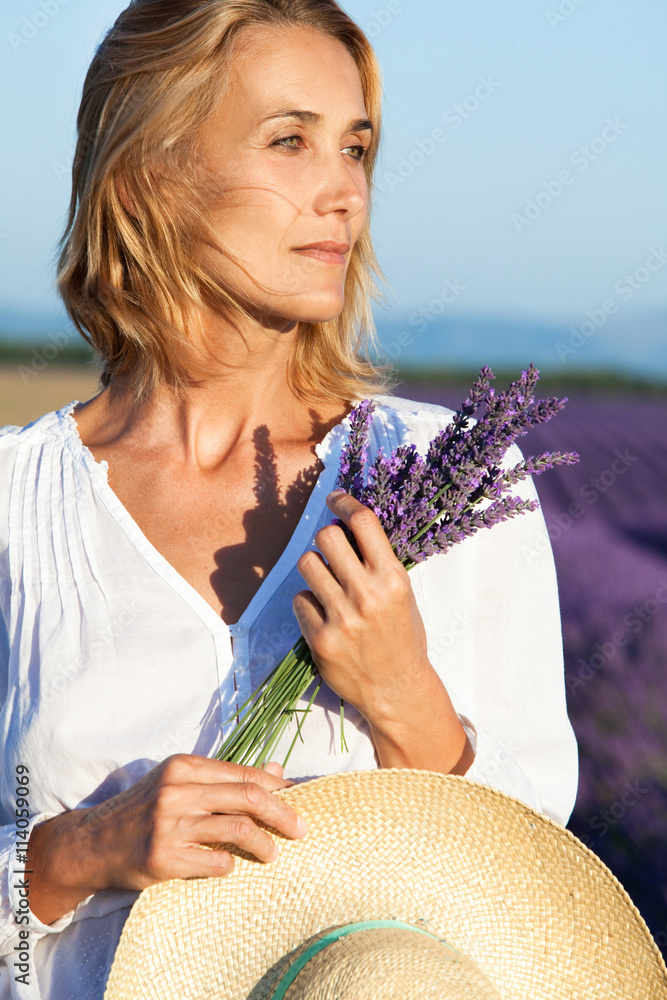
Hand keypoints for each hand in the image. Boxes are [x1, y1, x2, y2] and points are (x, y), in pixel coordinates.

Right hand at [28, 756, 306, 924]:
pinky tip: (231, 866)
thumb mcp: (180, 782)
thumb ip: (225, 777)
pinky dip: (229, 865)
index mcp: (184, 767)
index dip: (277, 788)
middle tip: (302, 830)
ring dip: (264, 845)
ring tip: (273, 854)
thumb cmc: (144, 809)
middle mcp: (177, 791)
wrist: (94, 843)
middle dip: (283, 814)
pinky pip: (214, 862)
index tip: (298, 800)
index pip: (245, 774)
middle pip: (248, 797)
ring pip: (237, 830)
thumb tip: (277, 771)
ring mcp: (169, 825)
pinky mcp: (163, 858)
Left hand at [293, 491, 432, 724]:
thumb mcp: (403, 594)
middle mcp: (368, 595)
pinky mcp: (321, 639)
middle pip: (326, 537)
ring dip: (314, 570)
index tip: (334, 500)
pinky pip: (300, 600)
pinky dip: (309, 604)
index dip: (344, 503)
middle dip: (326, 540)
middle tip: (331, 552)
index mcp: (393, 578)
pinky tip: (325, 617)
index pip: (363, 522)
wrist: (398, 689)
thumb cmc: (402, 637)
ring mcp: (342, 618)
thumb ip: (378, 562)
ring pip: (307, 564)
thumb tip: (346, 524)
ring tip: (328, 586)